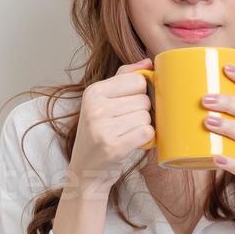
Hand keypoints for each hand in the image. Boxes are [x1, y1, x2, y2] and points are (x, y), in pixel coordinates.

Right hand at [66, 57, 153, 197]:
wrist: (86, 172)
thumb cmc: (99, 135)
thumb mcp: (103, 102)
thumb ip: (124, 78)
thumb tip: (148, 62)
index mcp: (93, 91)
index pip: (137, 80)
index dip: (141, 94)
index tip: (129, 106)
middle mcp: (95, 107)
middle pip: (144, 99)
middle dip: (143, 113)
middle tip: (126, 125)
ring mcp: (102, 127)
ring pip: (147, 117)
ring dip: (143, 127)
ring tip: (127, 135)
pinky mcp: (113, 146)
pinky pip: (147, 133)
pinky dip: (146, 140)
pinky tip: (133, 143)